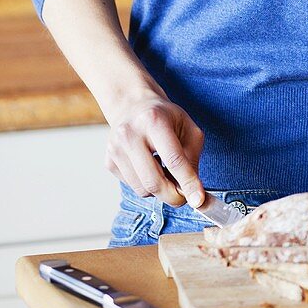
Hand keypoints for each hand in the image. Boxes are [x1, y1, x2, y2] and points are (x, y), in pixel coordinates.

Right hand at [104, 92, 205, 209]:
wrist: (133, 106)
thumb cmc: (165, 118)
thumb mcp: (187, 127)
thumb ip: (192, 158)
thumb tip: (194, 193)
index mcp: (154, 120)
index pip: (173, 160)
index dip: (188, 183)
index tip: (199, 201)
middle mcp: (130, 134)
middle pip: (154, 181)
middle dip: (173, 196)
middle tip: (185, 196)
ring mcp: (115, 149)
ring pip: (142, 189)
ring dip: (160, 191)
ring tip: (165, 172)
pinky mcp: (109, 162)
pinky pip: (132, 187)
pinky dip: (146, 185)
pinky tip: (149, 167)